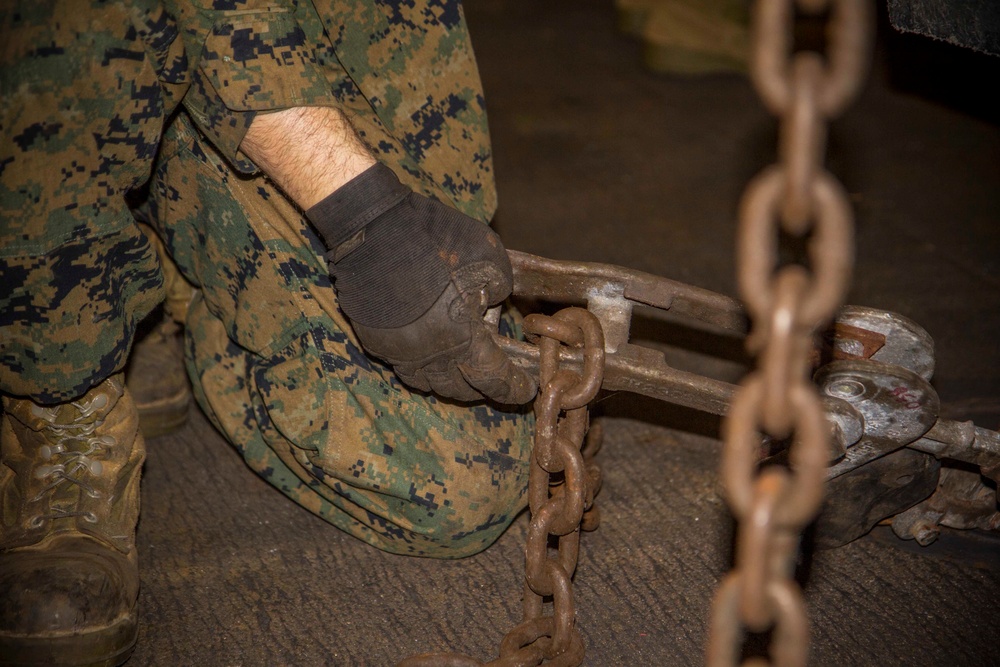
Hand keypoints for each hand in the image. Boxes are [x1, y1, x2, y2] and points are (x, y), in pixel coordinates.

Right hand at [307, 163, 535, 404]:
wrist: (373, 229)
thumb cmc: (435, 239)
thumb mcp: (490, 258)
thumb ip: (501, 289)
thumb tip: (493, 305)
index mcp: (464, 339)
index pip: (495, 380)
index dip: (514, 389)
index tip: (526, 390)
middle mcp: (431, 356)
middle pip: (462, 390)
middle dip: (483, 388)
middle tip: (496, 377)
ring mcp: (400, 353)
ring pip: (430, 384)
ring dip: (452, 381)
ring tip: (463, 369)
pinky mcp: (377, 343)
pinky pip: (405, 368)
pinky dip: (423, 368)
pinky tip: (431, 353)